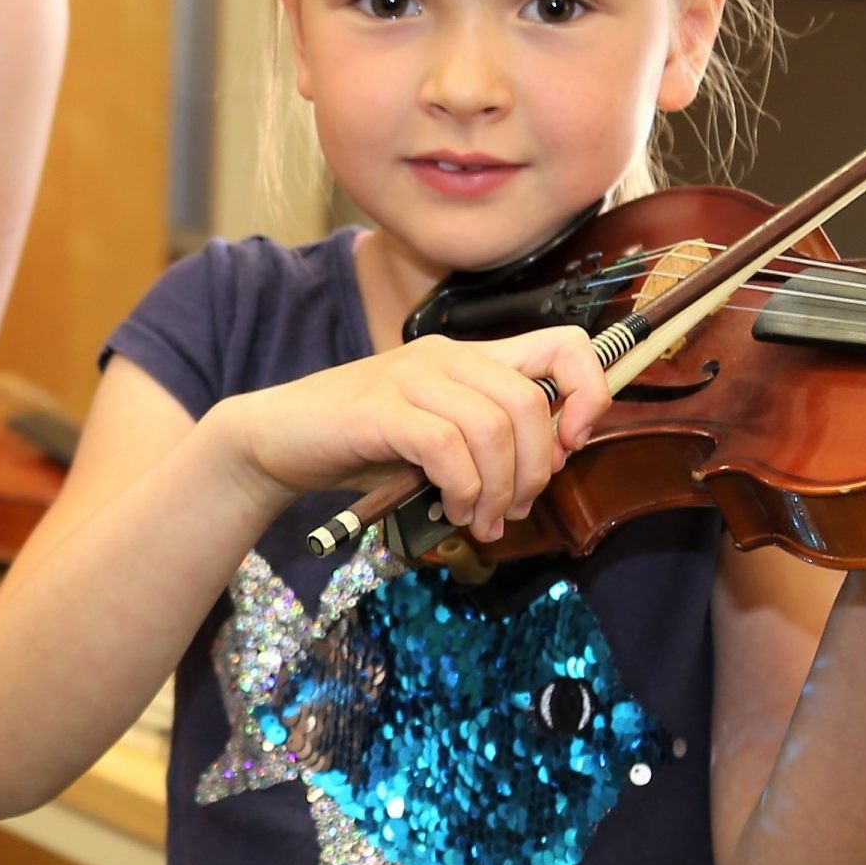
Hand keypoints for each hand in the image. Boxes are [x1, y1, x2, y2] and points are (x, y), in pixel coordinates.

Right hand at [212, 328, 611, 544]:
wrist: (276, 438)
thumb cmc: (361, 445)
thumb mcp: (439, 437)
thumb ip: (489, 442)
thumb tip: (546, 471)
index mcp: (470, 357)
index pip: (564, 344)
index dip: (589, 393)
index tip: (571, 447)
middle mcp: (447, 356)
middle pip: (532, 401)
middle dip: (536, 470)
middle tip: (512, 510)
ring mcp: (412, 377)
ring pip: (494, 426)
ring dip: (498, 490)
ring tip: (478, 520)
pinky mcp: (380, 408)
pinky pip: (447, 446)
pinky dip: (461, 488)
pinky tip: (449, 509)